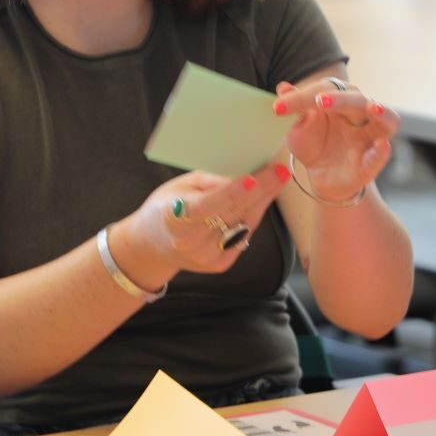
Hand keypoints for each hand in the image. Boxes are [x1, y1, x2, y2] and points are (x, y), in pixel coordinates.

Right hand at [115, 168, 288, 286]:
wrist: (154, 246)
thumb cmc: (167, 209)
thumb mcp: (180, 186)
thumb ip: (209, 182)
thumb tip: (243, 174)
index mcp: (174, 218)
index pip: (208, 205)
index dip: (232, 192)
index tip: (254, 178)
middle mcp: (190, 242)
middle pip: (233, 213)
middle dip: (260, 190)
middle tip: (280, 171)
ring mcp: (206, 256)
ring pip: (244, 224)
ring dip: (263, 202)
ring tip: (277, 180)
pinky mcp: (220, 264)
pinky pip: (244, 236)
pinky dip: (253, 217)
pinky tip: (261, 200)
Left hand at [275, 76, 397, 202]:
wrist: (323, 179)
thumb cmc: (313, 146)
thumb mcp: (297, 128)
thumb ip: (293, 108)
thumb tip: (283, 87)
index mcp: (340, 101)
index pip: (325, 91)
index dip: (302, 97)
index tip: (278, 107)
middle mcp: (360, 115)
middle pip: (358, 99)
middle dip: (340, 98)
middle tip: (320, 101)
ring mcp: (370, 139)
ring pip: (388, 119)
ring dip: (381, 111)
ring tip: (371, 107)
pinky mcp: (371, 164)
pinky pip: (381, 155)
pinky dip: (382, 150)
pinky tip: (381, 145)